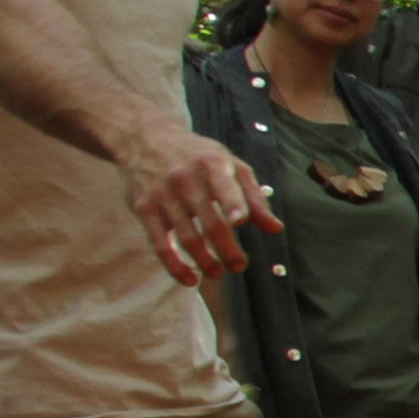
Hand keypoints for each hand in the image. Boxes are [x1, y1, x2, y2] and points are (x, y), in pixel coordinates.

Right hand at [132, 129, 273, 284]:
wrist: (143, 138)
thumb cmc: (196, 155)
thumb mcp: (229, 164)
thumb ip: (253, 196)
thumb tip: (275, 229)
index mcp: (212, 164)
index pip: (224, 187)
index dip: (233, 204)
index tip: (240, 222)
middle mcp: (185, 178)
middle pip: (210, 222)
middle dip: (228, 250)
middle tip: (239, 267)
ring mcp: (162, 194)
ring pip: (187, 237)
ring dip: (205, 261)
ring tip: (218, 273)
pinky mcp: (143, 208)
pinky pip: (159, 244)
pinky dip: (175, 266)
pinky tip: (190, 279)